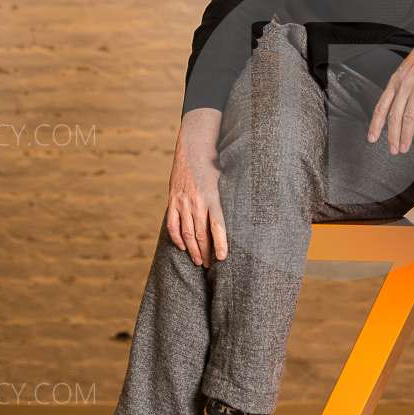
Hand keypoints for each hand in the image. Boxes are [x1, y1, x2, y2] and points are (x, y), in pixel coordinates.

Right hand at [166, 110, 227, 266]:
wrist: (193, 149)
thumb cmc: (214, 166)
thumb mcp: (225, 181)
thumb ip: (227, 200)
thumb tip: (241, 219)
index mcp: (212, 197)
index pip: (216, 226)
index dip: (219, 243)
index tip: (221, 258)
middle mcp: (197, 201)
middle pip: (200, 234)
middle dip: (205, 252)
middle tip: (209, 265)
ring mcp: (182, 201)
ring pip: (186, 232)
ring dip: (192, 249)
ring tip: (198, 261)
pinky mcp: (172, 200)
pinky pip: (172, 223)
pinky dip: (176, 237)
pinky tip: (182, 247)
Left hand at [366, 17, 413, 153]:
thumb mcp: (408, 71)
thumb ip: (403, 89)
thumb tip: (398, 108)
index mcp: (396, 81)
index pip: (381, 106)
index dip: (376, 124)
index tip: (372, 139)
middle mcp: (405, 84)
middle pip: (394, 115)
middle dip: (391, 135)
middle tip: (392, 149)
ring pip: (408, 115)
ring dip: (405, 134)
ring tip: (405, 147)